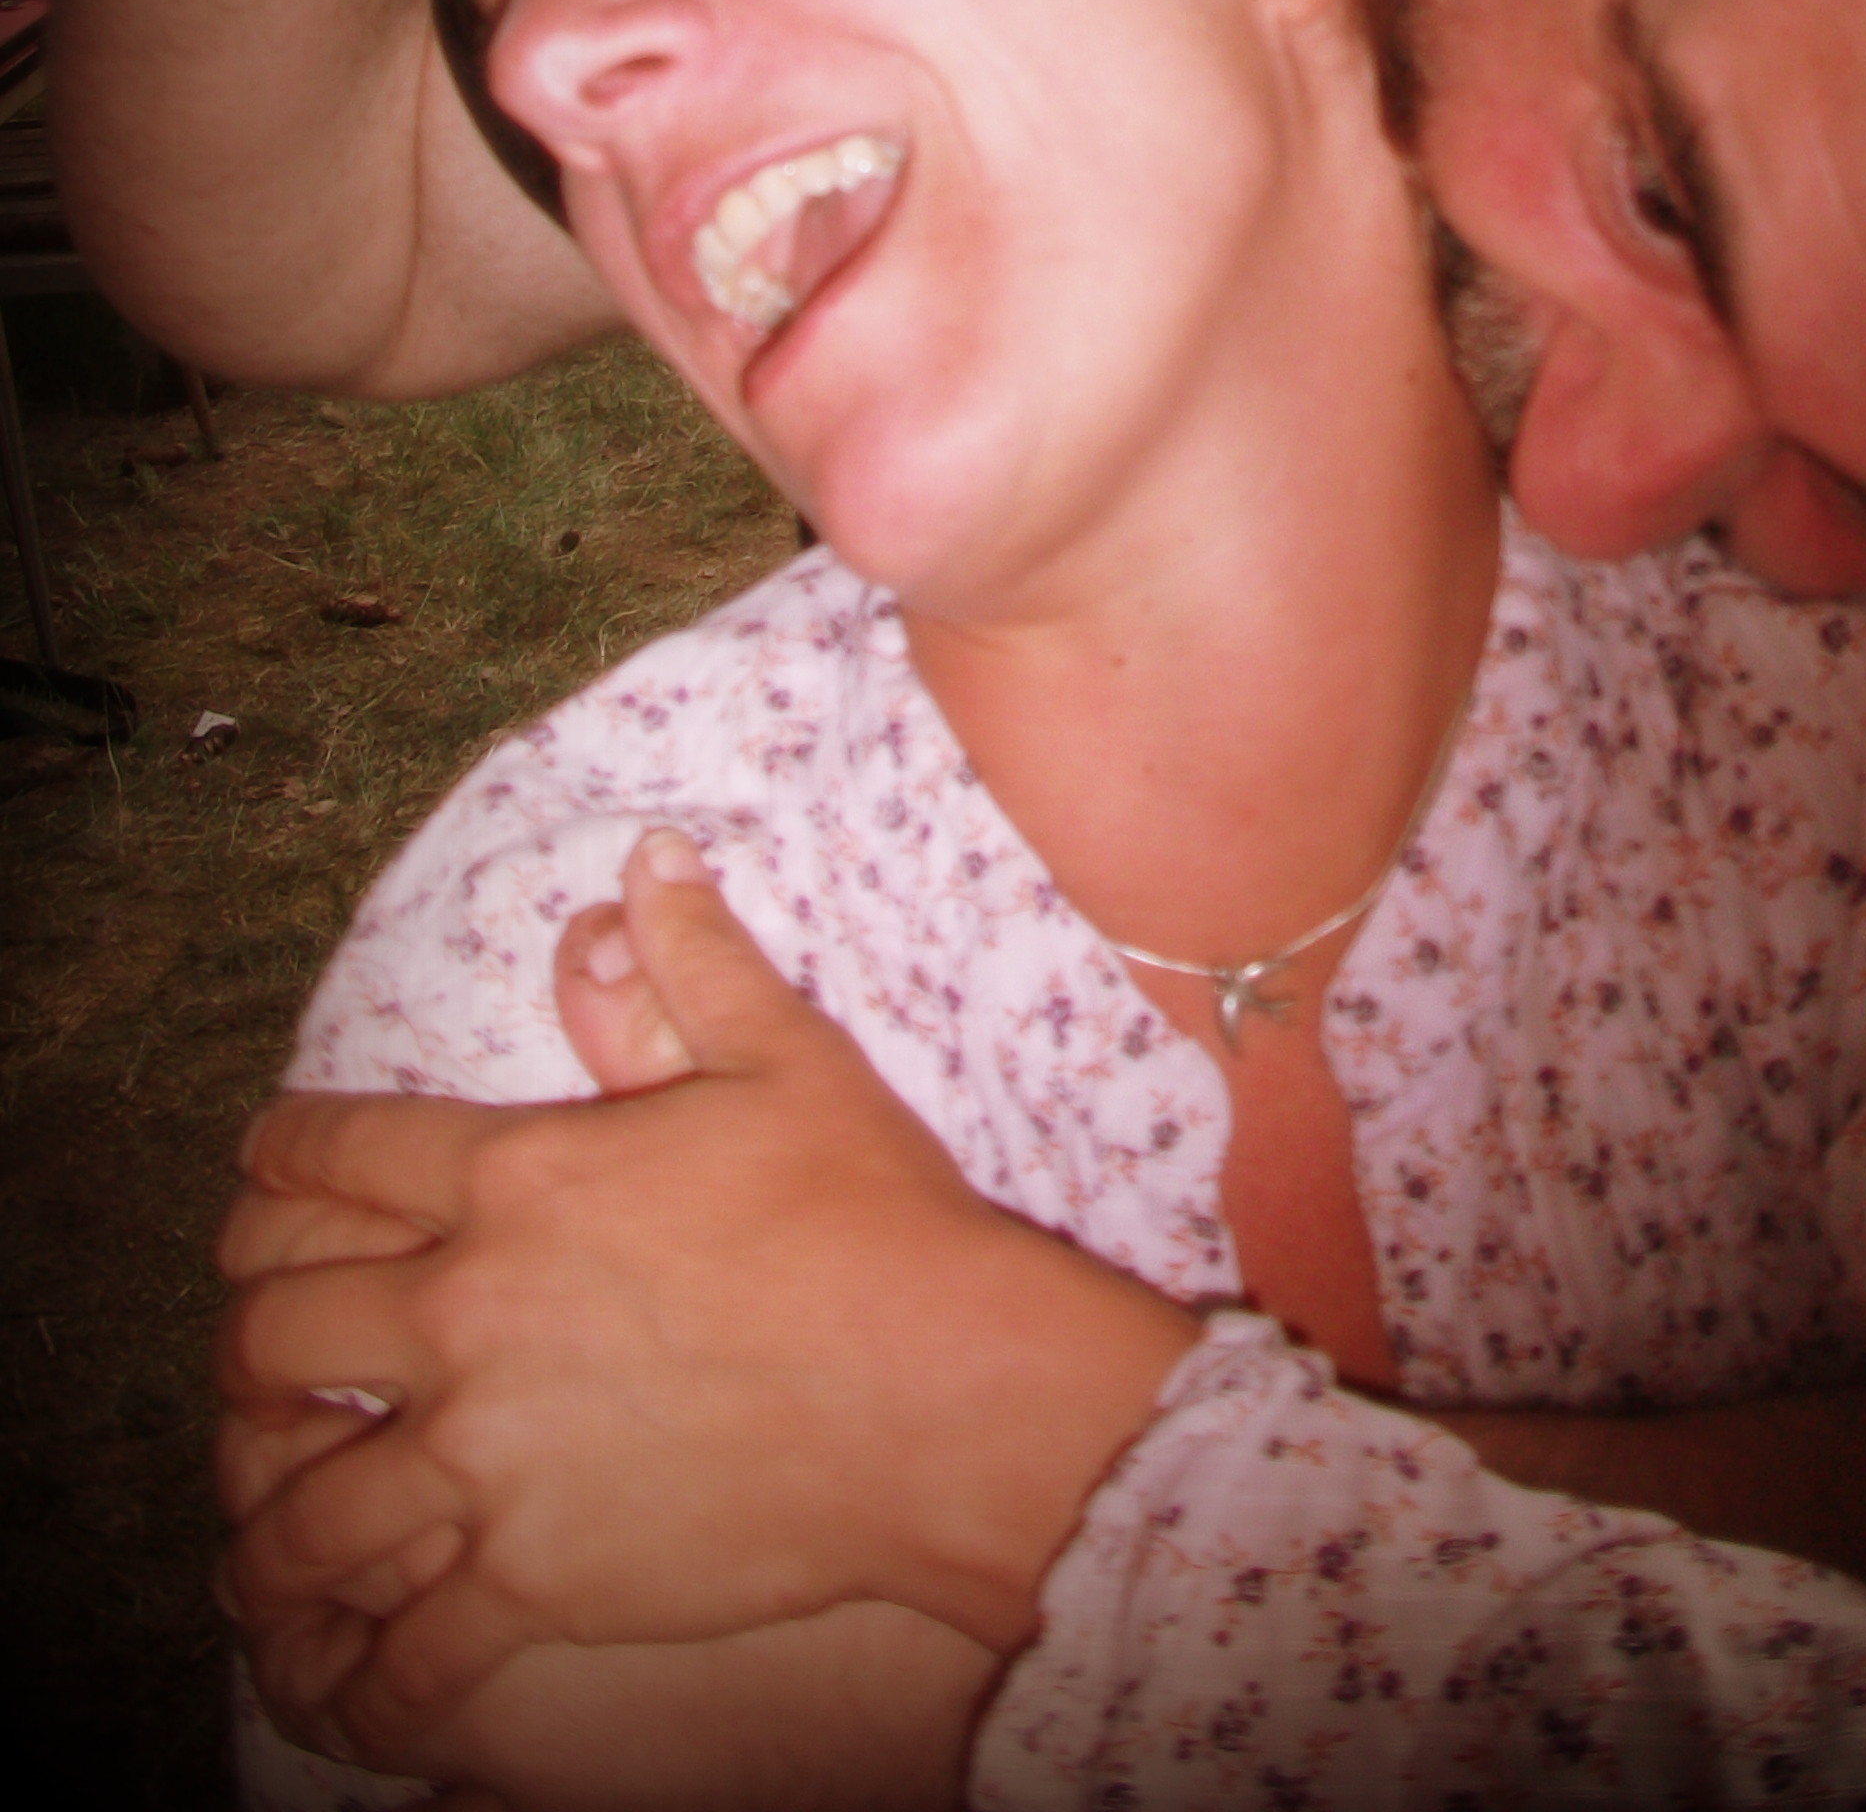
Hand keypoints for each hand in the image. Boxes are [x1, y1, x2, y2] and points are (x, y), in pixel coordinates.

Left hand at [216, 833, 1195, 1770]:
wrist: (945, 1388)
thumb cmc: (871, 1214)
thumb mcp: (784, 1057)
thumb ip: (692, 958)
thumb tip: (644, 855)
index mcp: (519, 1176)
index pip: (334, 1153)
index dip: (277, 1157)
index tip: (260, 1174)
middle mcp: (471, 1311)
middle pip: (279, 1323)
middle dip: (249, 1331)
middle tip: (258, 1345)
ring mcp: (490, 1455)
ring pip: (302, 1500)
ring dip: (263, 1517)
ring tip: (259, 1533)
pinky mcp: (529, 1579)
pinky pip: (395, 1652)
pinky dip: (348, 1678)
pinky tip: (337, 1681)